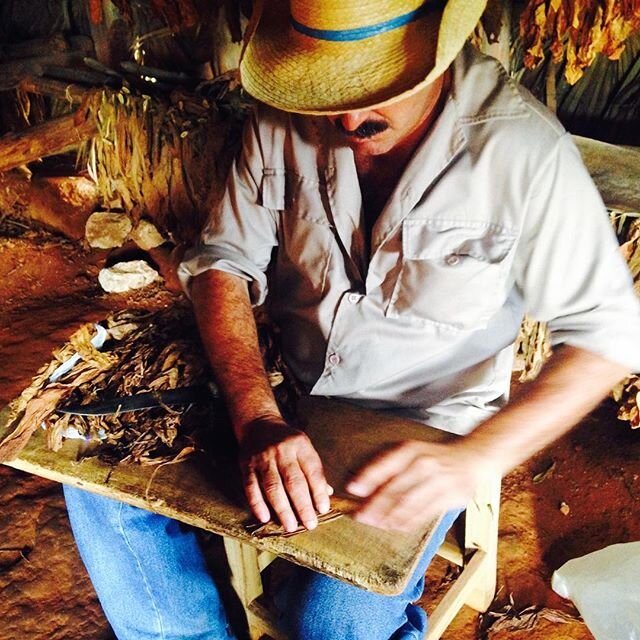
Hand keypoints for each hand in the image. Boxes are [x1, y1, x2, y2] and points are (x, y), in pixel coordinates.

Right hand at [238, 417, 331, 532]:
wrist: (258, 424)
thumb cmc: (286, 441)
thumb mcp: (304, 448)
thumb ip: (314, 470)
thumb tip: (326, 495)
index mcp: (300, 445)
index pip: (312, 470)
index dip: (318, 491)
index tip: (323, 509)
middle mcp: (282, 450)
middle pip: (293, 481)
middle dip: (303, 505)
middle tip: (310, 524)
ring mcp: (263, 457)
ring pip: (273, 486)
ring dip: (282, 509)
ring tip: (290, 526)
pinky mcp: (247, 464)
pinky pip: (251, 487)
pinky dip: (258, 504)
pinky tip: (265, 518)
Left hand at [345, 440, 492, 531]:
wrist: (470, 459)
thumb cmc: (433, 457)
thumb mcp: (410, 452)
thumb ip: (386, 468)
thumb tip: (358, 488)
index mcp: (411, 451)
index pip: (386, 465)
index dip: (368, 477)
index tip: (352, 489)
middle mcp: (424, 464)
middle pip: (396, 488)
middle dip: (375, 504)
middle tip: (359, 515)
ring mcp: (439, 481)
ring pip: (409, 504)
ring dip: (389, 517)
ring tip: (375, 524)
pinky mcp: (450, 498)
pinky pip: (425, 514)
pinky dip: (407, 522)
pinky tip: (395, 526)